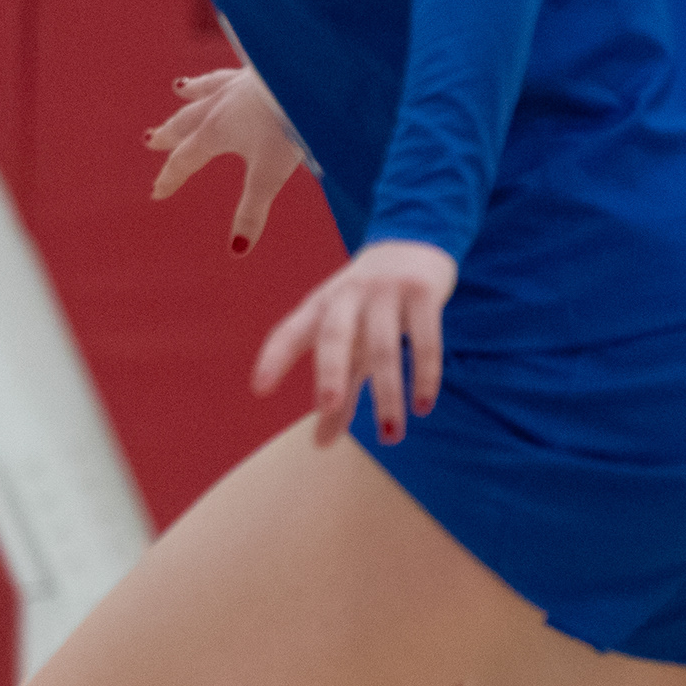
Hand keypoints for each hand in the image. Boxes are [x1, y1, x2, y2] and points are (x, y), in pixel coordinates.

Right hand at [148, 68, 306, 254]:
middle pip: (187, 121)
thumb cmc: (288, 125)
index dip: (170, 178)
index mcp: (215, 132)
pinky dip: (231, 69)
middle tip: (150, 139)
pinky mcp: (262, 64)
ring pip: (208, 87)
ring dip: (192, 92)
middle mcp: (220, 104)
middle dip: (169, 133)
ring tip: (179, 88)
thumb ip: (253, 210)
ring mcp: (240, 80)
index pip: (185, 160)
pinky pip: (239, 66)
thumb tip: (236, 250)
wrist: (309, 75)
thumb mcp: (271, 174)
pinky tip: (240, 61)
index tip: (157, 192)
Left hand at [254, 239, 456, 448]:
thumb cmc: (372, 303)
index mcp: (321, 304)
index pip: (290, 331)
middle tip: (329, 407)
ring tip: (391, 436)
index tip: (259, 390)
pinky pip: (426, 340)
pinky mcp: (424, 292)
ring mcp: (388, 291)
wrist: (415, 240)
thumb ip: (339, 387)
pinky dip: (426, 375)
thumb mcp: (351, 338)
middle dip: (331, 370)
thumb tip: (321, 444)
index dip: (274, 358)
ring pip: (385, 348)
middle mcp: (349, 295)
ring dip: (389, 394)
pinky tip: (423, 406)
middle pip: (335, 335)